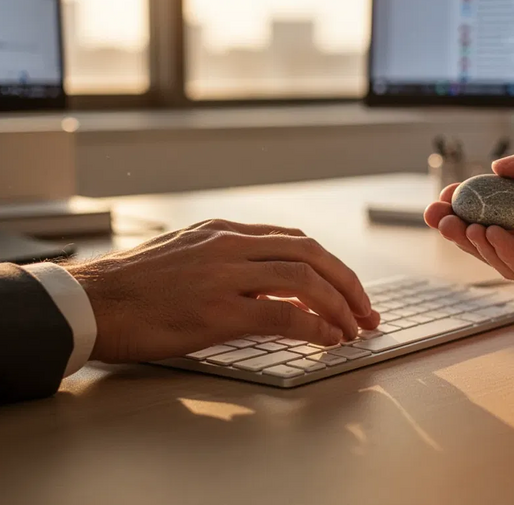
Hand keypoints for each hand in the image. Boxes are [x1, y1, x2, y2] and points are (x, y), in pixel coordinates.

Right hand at [64, 219, 378, 362]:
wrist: (90, 301)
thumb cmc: (134, 286)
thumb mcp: (187, 255)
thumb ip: (230, 262)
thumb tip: (270, 287)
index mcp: (224, 232)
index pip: (295, 241)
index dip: (330, 266)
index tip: (347, 289)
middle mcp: (230, 245)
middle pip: (311, 253)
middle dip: (347, 282)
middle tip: (365, 309)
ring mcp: (225, 275)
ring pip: (304, 279)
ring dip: (338, 305)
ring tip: (353, 328)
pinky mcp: (217, 310)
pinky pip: (282, 315)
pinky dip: (314, 327)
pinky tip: (327, 339)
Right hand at [425, 138, 513, 308]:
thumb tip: (501, 166)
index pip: (502, 204)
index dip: (473, 199)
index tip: (449, 192)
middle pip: (495, 232)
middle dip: (463, 223)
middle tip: (436, 213)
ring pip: (506, 255)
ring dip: (478, 241)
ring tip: (457, 224)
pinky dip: (508, 257)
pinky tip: (493, 237)